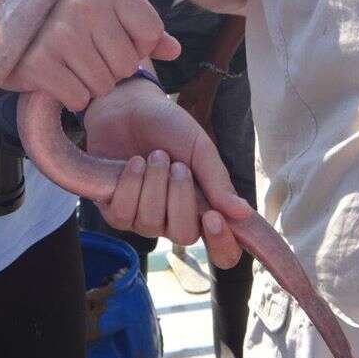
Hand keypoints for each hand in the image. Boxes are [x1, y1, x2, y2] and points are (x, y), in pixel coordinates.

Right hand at [0, 0, 179, 111]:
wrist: (13, 33)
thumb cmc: (75, 27)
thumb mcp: (112, 18)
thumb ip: (148, 34)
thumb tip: (175, 50)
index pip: (151, 34)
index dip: (137, 46)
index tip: (111, 39)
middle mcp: (84, 3)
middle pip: (128, 64)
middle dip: (112, 70)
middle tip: (87, 56)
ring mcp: (59, 32)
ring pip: (104, 85)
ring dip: (91, 85)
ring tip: (72, 66)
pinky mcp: (38, 61)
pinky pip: (79, 98)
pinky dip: (71, 97)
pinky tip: (58, 78)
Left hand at [83, 78, 251, 267]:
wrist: (130, 108)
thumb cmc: (169, 128)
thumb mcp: (200, 149)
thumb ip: (218, 181)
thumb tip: (243, 213)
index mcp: (203, 208)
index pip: (222, 249)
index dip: (221, 243)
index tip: (212, 217)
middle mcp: (174, 220)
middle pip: (184, 235)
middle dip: (179, 197)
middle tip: (177, 165)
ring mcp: (143, 220)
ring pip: (151, 223)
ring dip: (154, 184)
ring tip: (154, 156)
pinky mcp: (115, 212)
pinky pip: (123, 214)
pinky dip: (130, 184)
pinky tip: (134, 163)